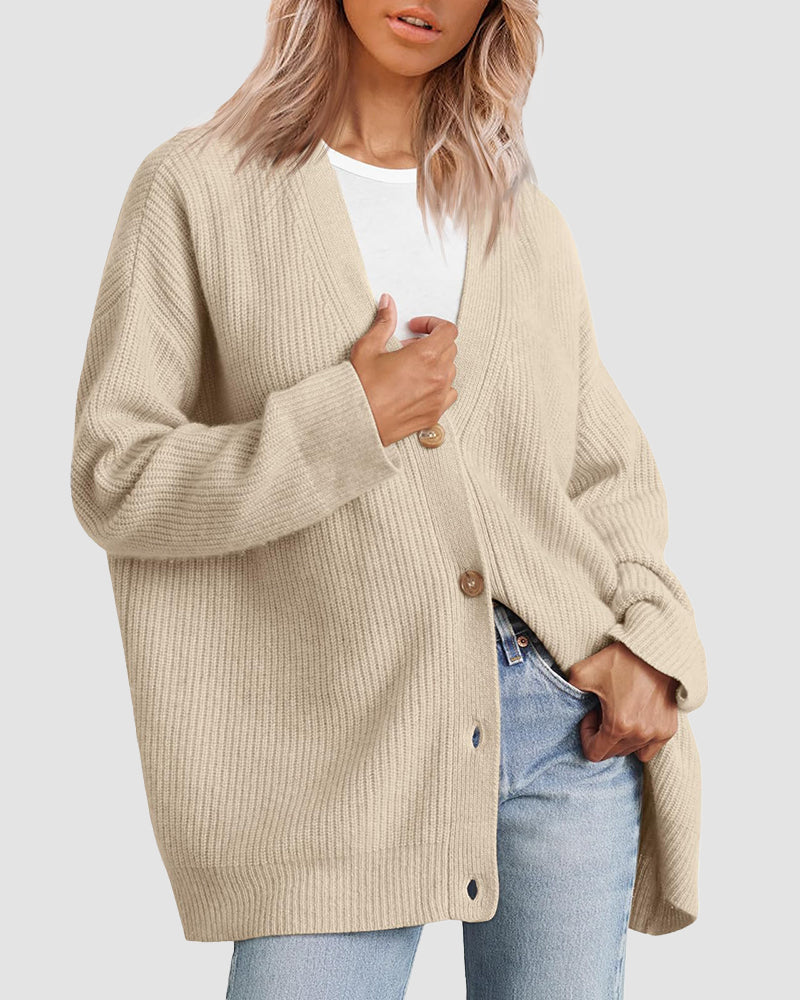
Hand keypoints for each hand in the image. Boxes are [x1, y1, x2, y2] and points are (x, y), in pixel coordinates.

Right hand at [349, 293, 457, 445]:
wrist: (356, 421)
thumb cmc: (360, 388)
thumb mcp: (368, 348)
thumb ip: (383, 322)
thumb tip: (388, 303)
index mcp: (425, 356)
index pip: (448, 331)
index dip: (433, 324)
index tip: (416, 328)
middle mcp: (437, 376)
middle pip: (449, 349)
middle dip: (432, 343)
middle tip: (407, 348)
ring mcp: (438, 397)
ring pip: (450, 371)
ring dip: (436, 364)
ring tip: (411, 368)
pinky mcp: (434, 413)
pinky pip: (449, 394)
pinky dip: (439, 386)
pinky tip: (420, 387)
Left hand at [567, 641, 679, 762]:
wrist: (656, 650)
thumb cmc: (622, 660)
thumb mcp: (583, 672)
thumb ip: (569, 691)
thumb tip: (569, 700)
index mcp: (617, 725)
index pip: (594, 754)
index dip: (586, 736)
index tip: (591, 715)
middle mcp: (639, 734)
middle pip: (612, 752)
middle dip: (602, 733)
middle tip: (605, 709)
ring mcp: (657, 734)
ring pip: (630, 750)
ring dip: (620, 736)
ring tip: (620, 710)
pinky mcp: (669, 729)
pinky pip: (649, 749)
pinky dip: (639, 740)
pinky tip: (635, 719)